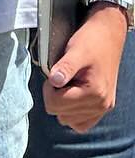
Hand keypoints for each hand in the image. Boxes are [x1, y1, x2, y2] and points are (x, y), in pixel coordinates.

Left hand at [45, 5, 127, 131]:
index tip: (54, 74)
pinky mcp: (103, 106)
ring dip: (63, 105)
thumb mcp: (76, 50)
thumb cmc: (92, 41)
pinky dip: (73, 113)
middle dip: (54, 97)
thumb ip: (65, 67)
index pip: (56, 105)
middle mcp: (101, 105)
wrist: (108, 35)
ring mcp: (103, 108)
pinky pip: (83, 122)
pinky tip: (70, 96)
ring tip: (66, 85)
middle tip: (60, 77)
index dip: (48, 89)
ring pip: (70, 121)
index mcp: (95, 93)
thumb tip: (54, 82)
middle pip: (61, 115)